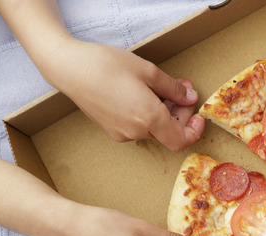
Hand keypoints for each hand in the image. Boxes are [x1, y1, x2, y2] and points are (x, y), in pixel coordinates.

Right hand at [43, 39, 204, 151]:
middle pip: (169, 132)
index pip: (181, 141)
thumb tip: (189, 98)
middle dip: (180, 112)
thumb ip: (173, 88)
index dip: (194, 131)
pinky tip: (143, 94)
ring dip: (164, 111)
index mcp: (149, 119)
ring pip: (153, 129)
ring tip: (161, 87)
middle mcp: (136, 132)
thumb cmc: (106, 65)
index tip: (196, 115)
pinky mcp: (111, 129)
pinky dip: (148, 114)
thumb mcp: (148, 71)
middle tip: (182, 88)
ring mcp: (122, 133)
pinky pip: (138, 126)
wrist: (69, 68)